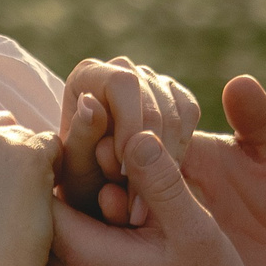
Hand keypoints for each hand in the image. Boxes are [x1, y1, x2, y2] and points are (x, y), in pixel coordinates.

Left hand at [49, 130, 265, 265]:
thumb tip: (137, 134)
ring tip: (114, 182)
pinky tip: (120, 214)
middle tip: (98, 151)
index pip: (40, 193)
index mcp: (85, 256)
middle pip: (41, 212)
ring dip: (77, 204)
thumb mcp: (194, 231)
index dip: (59, 155)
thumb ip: (162, 182)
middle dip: (65, 175)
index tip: (89, 135)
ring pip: (54, 235)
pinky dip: (86, 229)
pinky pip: (69, 256)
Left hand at [57, 57, 198, 224]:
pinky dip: (181, 148)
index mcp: (88, 75)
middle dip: (150, 152)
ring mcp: (151, 79)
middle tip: (140, 197)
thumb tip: (90, 101)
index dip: (130, 125)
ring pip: (176, 110)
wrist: (101, 192)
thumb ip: (81, 137)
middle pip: (154, 98)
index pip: (123, 83)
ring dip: (166, 158)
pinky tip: (160, 174)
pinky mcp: (175, 94)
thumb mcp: (75, 167)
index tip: (124, 170)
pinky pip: (190, 113)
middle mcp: (121, 69)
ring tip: (148, 195)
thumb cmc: (80, 179)